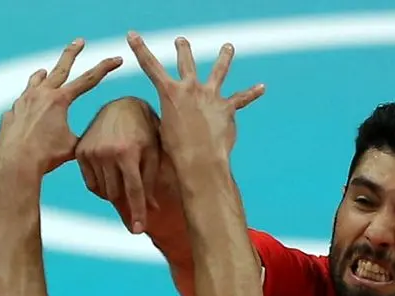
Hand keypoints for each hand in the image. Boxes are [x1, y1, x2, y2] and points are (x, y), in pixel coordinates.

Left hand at [0, 39, 122, 175]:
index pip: (89, 80)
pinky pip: (23, 100)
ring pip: (36, 80)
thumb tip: (90, 136)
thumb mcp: (72, 146)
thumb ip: (81, 135)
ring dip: (43, 75)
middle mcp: (41, 94)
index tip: (117, 60)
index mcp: (60, 100)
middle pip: (61, 68)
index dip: (105, 68)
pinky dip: (30, 100)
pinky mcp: (13, 110)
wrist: (17, 161)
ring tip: (45, 72)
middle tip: (79, 41)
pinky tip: (30, 106)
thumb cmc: (46, 156)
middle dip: (72, 53)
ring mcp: (24, 100)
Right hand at [75, 98, 161, 233]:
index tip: (138, 230)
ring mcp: (90, 151)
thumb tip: (152, 210)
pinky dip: (102, 188)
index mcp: (128, 152)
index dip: (137, 213)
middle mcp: (106, 152)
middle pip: (116, 195)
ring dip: (115, 194)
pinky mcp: (80, 152)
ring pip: (103, 191)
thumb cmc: (146, 132)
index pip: (133, 191)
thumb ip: (152, 182)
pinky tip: (112, 177)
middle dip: (127, 202)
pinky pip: (91, 184)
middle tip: (136, 200)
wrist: (123, 106)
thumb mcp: (154, 154)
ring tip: (125, 179)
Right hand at [126, 32, 264, 167]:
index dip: (140, 49)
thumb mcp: (164, 128)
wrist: (201, 160)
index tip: (132, 35)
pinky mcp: (227, 108)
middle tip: (182, 40)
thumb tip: (177, 115)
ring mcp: (211, 96)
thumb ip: (170, 114)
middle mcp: (191, 88)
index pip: (150, 66)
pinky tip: (261, 87)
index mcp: (169, 92)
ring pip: (219, 71)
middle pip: (186, 62)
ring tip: (228, 47)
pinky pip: (242, 98)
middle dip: (183, 50)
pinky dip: (252, 93)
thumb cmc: (177, 151)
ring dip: (224, 57)